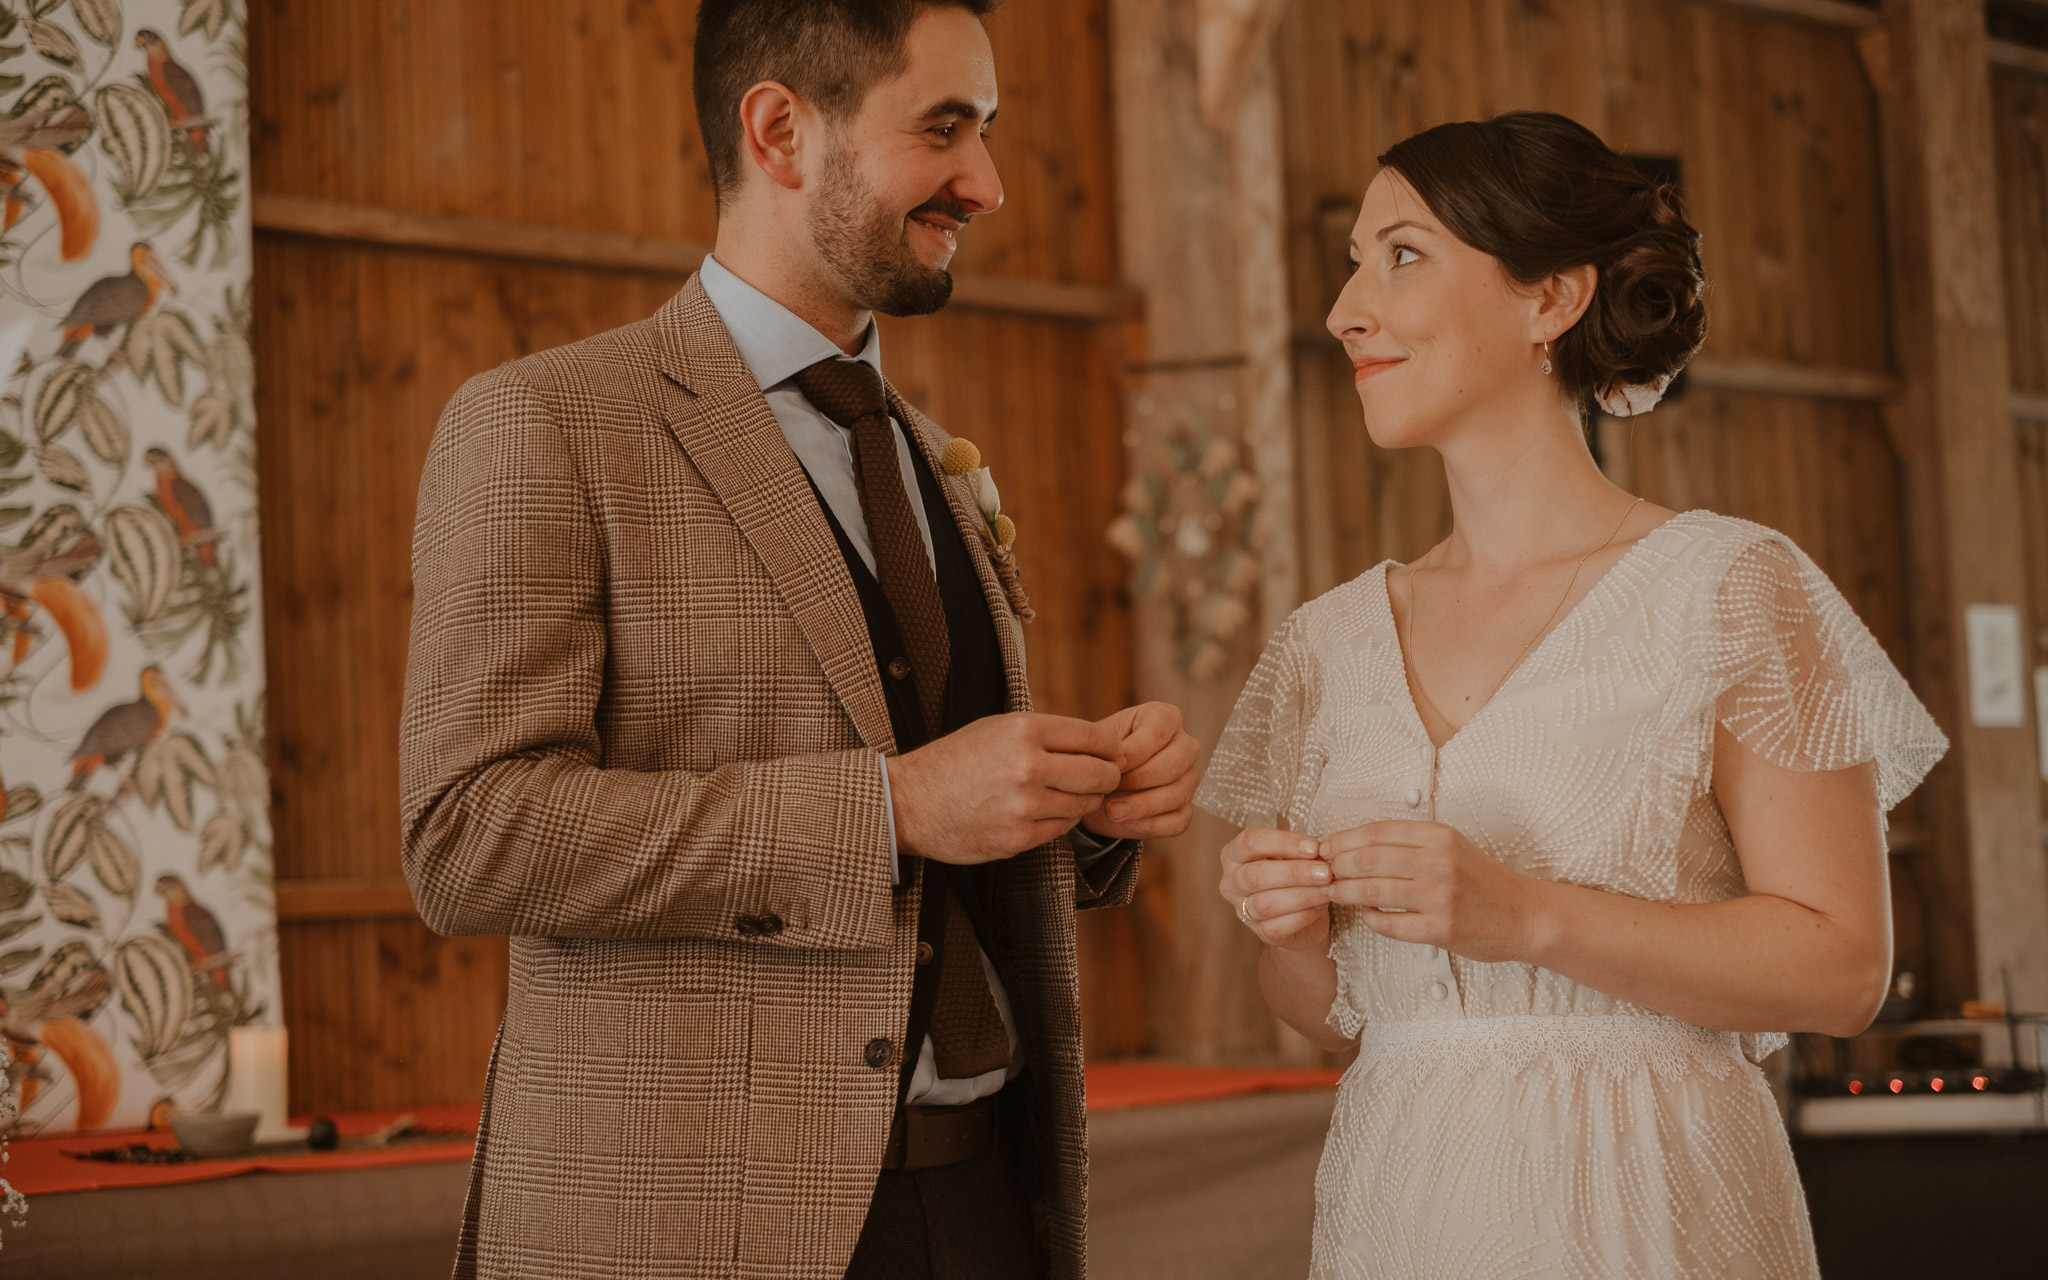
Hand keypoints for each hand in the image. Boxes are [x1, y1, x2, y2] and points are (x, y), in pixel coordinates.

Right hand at [889, 713, 1123, 863]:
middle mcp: (1028, 766)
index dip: (1111, 748)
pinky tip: (1045, 811)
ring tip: (1068, 794)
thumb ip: (1045, 733)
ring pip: (1084, 804)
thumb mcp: (997, 727)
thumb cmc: (955, 760)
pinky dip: (1061, 820)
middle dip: (1108, 776)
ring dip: (1084, 801)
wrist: (910, 801)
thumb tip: (1098, 743)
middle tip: (1103, 777)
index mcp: (1024, 730)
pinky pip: (1062, 829)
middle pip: (1100, 774)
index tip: (1111, 754)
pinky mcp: (1019, 838)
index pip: (1095, 738)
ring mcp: (1024, 806)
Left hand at [1079, 701, 1200, 840]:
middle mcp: (1184, 745)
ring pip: (1178, 794)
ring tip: (1112, 810)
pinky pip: (1179, 820)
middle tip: (1109, 788)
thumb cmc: (1099, 757)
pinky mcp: (1185, 807)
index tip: (1109, 765)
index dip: (1134, 751)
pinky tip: (1126, 822)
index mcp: (1165, 718)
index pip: (1159, 732)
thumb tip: (1118, 764)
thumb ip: (1107, 748)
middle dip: (1138, 780)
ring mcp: (1189, 777)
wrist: (1095, 786)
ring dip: (1142, 806)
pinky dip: (1151, 824)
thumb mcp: (1098, 744)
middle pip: (1174, 764)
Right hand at [1218, 827, 1330, 952]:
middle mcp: (1231, 881)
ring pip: (1265, 904)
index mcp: (1234, 854)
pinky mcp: (1258, 932)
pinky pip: (1276, 927)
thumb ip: (1300, 851)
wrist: (1303, 913)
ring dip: (1302, 895)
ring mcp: (1241, 909)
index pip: (1251, 842)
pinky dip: (1302, 916)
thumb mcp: (1294, 855)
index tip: (1314, 847)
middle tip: (1325, 872)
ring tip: (1327, 889)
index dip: (1284, 843)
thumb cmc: (1295, 875)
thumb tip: (1320, 850)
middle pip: (1256, 875)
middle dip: (1294, 873)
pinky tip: (1320, 907)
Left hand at [1321, 821, 1538, 962]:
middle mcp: (1438, 862)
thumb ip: (1411, 842)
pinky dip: (1370, 919)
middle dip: (1335, 866)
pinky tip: (1366, 914)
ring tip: (1332, 893)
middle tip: (1320, 873)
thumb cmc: (1482, 880)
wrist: (1525, 915)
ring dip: (1344, 892)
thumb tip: (1356, 843)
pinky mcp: (1440, 929)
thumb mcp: (1451, 846)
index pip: (1376, 832)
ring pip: (1372, 891)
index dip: (1342, 840)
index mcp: (1438, 836)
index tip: (1324, 848)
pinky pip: (1389, 924)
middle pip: (1367, 859)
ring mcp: (1439, 897)